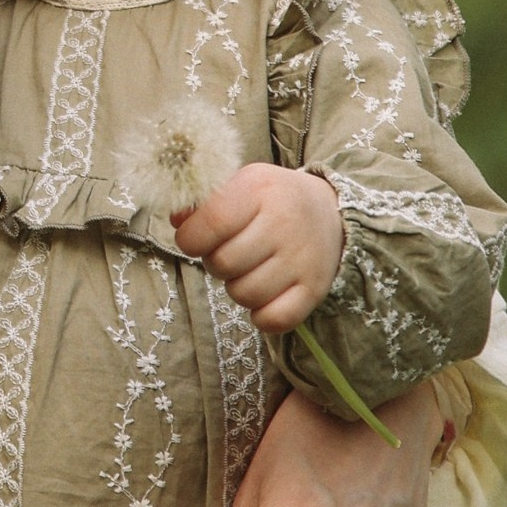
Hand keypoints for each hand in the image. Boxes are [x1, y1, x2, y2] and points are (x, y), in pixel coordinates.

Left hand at [175, 162, 344, 331]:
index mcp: (258, 188)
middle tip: (230, 253)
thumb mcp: (238, 186)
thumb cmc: (270, 200)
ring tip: (249, 270)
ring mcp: (302, 258)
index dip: (190, 239)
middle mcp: (284, 222)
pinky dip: (262, 315)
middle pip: (223, 263)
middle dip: (215, 263)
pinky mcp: (315, 289)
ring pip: (245, 295)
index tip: (194, 240)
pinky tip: (265, 295)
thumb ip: (202, 204)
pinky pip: (274, 319)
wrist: (328, 211)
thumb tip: (178, 223)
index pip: (211, 223)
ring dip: (237, 288)